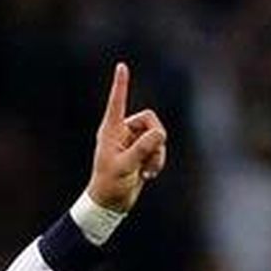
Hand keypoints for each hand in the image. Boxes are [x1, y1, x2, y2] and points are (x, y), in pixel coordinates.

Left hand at [86, 63, 166, 212]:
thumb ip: (143, 148)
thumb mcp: (126, 166)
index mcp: (111, 130)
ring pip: (158, 136)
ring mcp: (133, 143)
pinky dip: (158, 161)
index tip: (121, 66)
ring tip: (148, 171)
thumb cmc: (110, 184)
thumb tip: (160, 134)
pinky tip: (148, 175)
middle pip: (150, 119)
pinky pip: (158, 149)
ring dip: (158, 154)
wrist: (111, 204)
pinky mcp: (142, 153)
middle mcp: (122, 132)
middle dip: (156, 138)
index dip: (121, 84)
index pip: (117, 102)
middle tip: (152, 156)